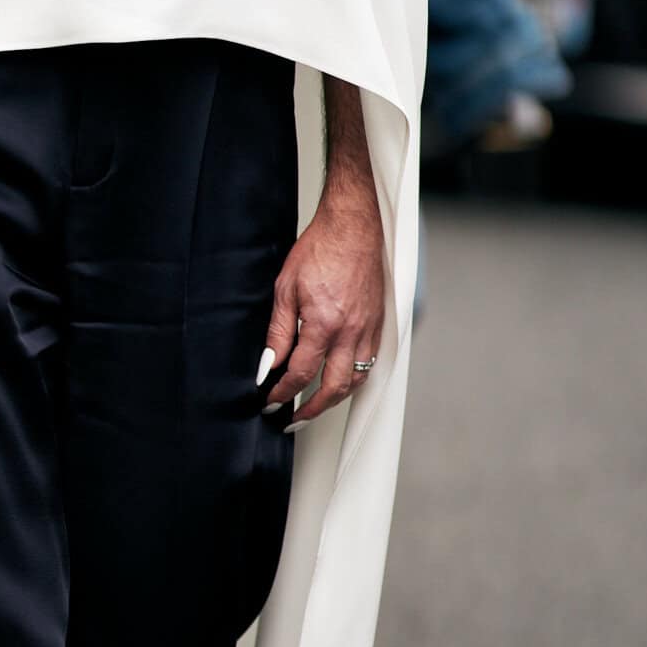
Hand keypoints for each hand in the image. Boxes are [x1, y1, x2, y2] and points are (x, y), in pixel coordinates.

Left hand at [259, 175, 384, 427]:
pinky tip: (341, 381)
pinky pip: (370, 363)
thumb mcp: (285, 289)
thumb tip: (268, 363)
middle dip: (310, 409)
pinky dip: (354, 379)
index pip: (300, 373)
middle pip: (332, 387)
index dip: (282, 392)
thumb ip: (278, 331)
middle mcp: (350, 332)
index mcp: (323, 324)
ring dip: (334, 399)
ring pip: (355, 380)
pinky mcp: (379, 323)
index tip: (271, 401)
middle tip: (292, 418)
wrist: (353, 227)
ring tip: (315, 407)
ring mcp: (368, 329)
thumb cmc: (320, 250)